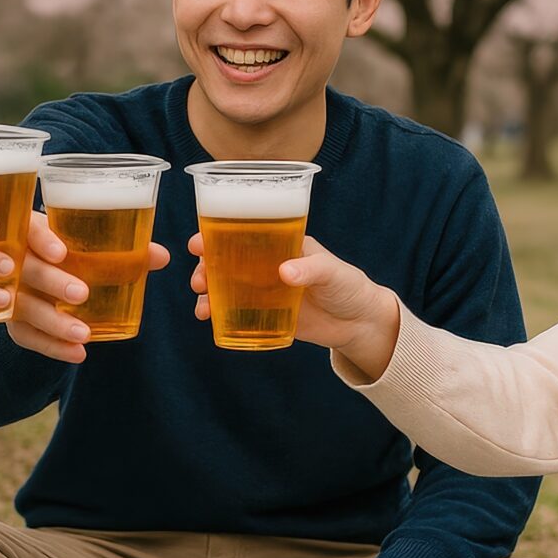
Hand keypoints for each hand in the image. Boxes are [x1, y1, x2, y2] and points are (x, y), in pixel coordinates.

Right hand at [5, 210, 169, 363]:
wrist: (37, 277)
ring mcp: (8, 292)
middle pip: (27, 270)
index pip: (31, 230)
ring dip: (54, 322)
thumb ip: (121, 250)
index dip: (42, 240)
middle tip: (81, 294)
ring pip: (25, 308)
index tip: (61, 253)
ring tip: (84, 335)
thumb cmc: (68, 253)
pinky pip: (27, 336)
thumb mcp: (87, 248)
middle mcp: (14, 260)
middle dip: (52, 282)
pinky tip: (77, 354)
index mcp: (32, 231)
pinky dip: (52, 347)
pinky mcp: (12, 321)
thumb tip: (161, 256)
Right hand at [188, 234, 400, 375]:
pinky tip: (209, 320)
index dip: (216, 234)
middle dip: (205, 267)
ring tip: (202, 306)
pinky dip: (219, 315)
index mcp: (281, 243)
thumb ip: (311, 269)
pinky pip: (236, 312)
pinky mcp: (266, 314)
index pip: (243, 233)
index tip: (198, 243)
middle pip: (225, 260)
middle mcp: (267, 264)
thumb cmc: (349, 286)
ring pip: (225, 286)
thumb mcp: (333, 272)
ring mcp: (264, 290)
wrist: (359, 324)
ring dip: (207, 292)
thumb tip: (285, 272)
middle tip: (199, 280)